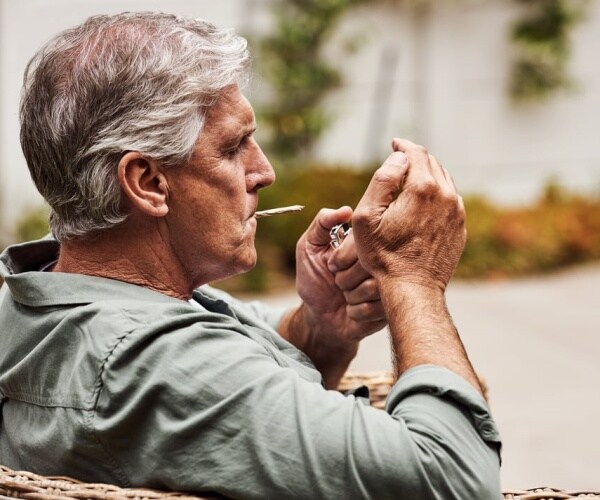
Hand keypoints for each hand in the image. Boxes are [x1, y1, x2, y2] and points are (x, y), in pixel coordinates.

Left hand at [295, 207, 385, 343]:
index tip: (331, 264)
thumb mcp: (309, 246)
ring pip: (373, 288)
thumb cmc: (314, 278)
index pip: (365, 241)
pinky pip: (374, 309)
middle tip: (337, 281)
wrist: (319, 317)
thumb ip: (322, 223)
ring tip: (346, 295)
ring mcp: (389, 286)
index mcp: (367, 243)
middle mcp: (383, 262)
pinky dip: (356, 311)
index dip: (343, 257)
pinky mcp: (390, 309)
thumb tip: (346, 210)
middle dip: (344, 278)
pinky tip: (352, 310)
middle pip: (371, 265)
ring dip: (350, 296)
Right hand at [352, 138, 465, 290]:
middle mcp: (446, 196)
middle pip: (433, 164)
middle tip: (402, 159)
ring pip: (445, 181)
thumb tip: (398, 158)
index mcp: (423, 189)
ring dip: (428, 175)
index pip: (416, 154)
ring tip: (413, 177)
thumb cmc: (383, 256)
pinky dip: (438, 194)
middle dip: (416, 159)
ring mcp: (457, 213)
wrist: (413, 289)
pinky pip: (451, 201)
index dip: (404, 146)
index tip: (394, 144)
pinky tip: (425, 202)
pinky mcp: (460, 229)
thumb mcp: (367, 218)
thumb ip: (382, 181)